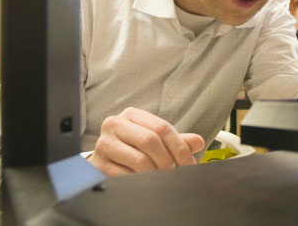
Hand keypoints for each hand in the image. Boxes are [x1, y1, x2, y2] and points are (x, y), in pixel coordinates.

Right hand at [87, 107, 206, 175]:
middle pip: (150, 141)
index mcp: (131, 115)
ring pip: (140, 160)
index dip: (179, 147)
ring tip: (159, 176)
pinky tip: (143, 181)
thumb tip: (198, 141)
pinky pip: (126, 175)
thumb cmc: (132, 147)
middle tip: (172, 171)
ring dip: (155, 172)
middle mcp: (115, 124)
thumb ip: (176, 140)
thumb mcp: (154, 139)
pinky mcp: (100, 164)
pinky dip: (140, 181)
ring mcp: (105, 144)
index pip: (161, 127)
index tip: (189, 163)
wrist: (105, 160)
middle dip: (167, 160)